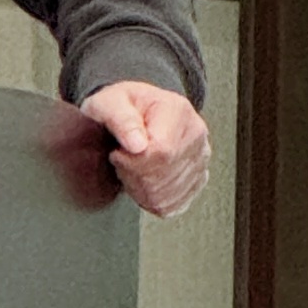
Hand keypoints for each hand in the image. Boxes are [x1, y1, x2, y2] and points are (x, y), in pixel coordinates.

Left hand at [78, 80, 209, 217]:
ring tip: (130, 166)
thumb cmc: (119, 107)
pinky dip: (149, 198)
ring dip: (138, 187)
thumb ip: (119, 118)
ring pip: (167, 195)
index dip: (133, 160)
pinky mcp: (197, 180)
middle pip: (165, 174)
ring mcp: (200, 159)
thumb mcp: (108, 102)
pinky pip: (171, 205)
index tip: (117, 152)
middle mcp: (196, 135)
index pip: (162, 151)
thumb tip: (137, 144)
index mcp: (177, 110)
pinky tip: (141, 179)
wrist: (130, 115)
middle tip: (121, 159)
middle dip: (132, 173)